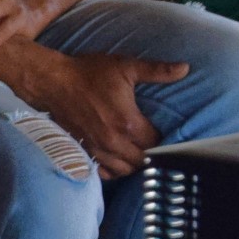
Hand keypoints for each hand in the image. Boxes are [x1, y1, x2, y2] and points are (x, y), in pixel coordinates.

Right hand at [0, 46, 187, 176]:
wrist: (52, 82)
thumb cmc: (89, 73)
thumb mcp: (125, 66)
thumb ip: (157, 70)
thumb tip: (185, 68)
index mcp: (128, 122)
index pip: (156, 143)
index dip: (164, 139)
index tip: (163, 132)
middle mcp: (114, 141)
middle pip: (143, 161)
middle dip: (150, 153)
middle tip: (152, 142)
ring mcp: (97, 149)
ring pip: (125, 170)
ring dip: (134, 163)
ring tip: (137, 151)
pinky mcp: (84, 151)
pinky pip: (104, 172)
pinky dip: (114, 169)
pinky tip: (118, 158)